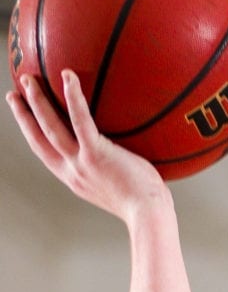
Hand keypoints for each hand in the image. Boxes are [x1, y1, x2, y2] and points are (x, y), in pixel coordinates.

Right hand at [6, 70, 168, 223]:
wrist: (149, 216)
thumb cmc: (147, 206)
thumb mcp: (125, 190)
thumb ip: (118, 172)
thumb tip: (131, 158)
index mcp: (77, 180)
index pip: (49, 155)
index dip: (34, 136)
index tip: (25, 120)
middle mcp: (73, 173)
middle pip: (40, 140)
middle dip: (24, 117)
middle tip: (13, 94)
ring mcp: (82, 164)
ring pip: (50, 128)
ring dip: (37, 102)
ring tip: (27, 79)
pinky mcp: (96, 154)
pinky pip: (80, 120)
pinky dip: (73, 97)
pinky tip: (68, 75)